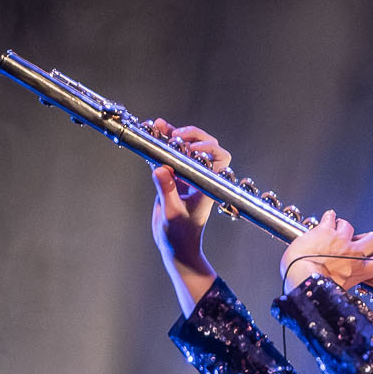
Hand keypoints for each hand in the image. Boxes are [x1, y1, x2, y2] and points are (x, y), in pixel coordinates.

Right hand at [149, 121, 230, 316]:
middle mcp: (199, 177)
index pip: (220, 158)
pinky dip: (160, 145)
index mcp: (207, 185)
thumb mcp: (172, 213)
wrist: (175, 247)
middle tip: (175, 136)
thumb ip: (167, 191)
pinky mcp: (172, 178)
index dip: (208, 149)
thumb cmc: (180, 236)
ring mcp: (186, 175)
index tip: (192, 150)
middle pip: (204, 146)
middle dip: (191, 136)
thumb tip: (160, 169)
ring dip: (173, 135)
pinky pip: (168, 156)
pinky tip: (152, 134)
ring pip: (185, 147)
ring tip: (160, 126)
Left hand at [281, 211, 372, 295]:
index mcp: (359, 271)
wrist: (300, 279)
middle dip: (366, 239)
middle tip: (355, 243)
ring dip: (341, 228)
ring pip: (350, 226)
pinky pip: (331, 217)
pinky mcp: (326, 230)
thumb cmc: (314, 288)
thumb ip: (348, 280)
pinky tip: (326, 221)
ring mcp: (340, 240)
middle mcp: (353, 254)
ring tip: (332, 234)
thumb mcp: (339, 290)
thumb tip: (348, 278)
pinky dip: (328, 218)